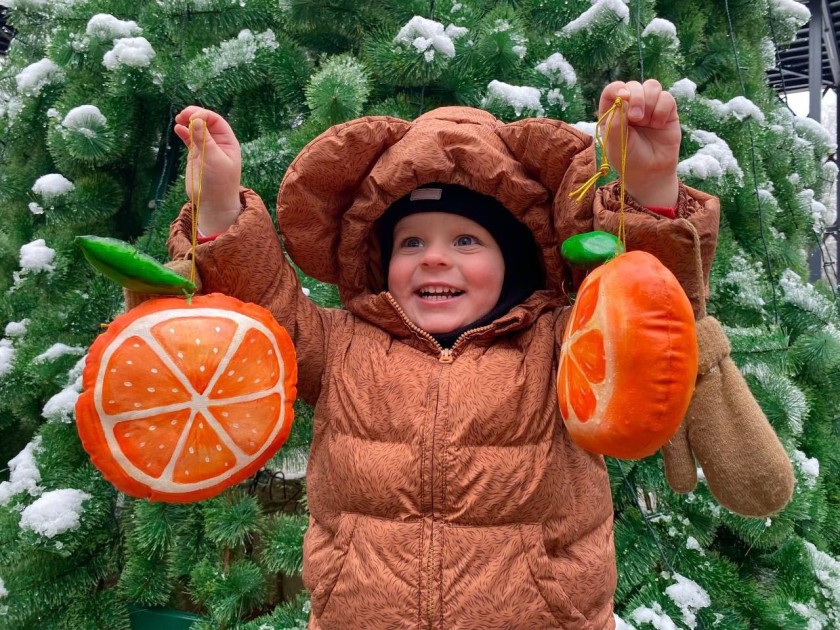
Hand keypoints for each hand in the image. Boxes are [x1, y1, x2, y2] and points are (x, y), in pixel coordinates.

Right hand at [174, 106, 242, 234]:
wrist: (213, 202)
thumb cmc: (219, 182)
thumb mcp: (213, 159)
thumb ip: (205, 140)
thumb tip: (196, 120)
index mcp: (228, 142)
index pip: (216, 120)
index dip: (204, 115)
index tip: (191, 118)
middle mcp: (218, 143)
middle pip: (206, 122)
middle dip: (194, 115)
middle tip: (182, 115)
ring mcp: (206, 148)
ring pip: (197, 129)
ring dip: (188, 122)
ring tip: (178, 119)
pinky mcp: (196, 155)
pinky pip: (190, 139)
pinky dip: (183, 132)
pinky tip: (177, 128)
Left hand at [598, 79, 679, 206]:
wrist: (650, 173)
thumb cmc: (628, 159)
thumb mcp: (616, 143)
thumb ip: (616, 121)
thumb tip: (622, 98)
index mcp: (613, 112)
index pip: (612, 90)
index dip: (617, 88)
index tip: (622, 96)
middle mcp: (630, 107)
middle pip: (633, 86)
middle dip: (636, 98)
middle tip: (636, 118)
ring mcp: (649, 107)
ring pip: (652, 86)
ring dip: (650, 101)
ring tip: (647, 122)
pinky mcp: (666, 111)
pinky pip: (667, 97)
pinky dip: (662, 108)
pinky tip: (658, 124)